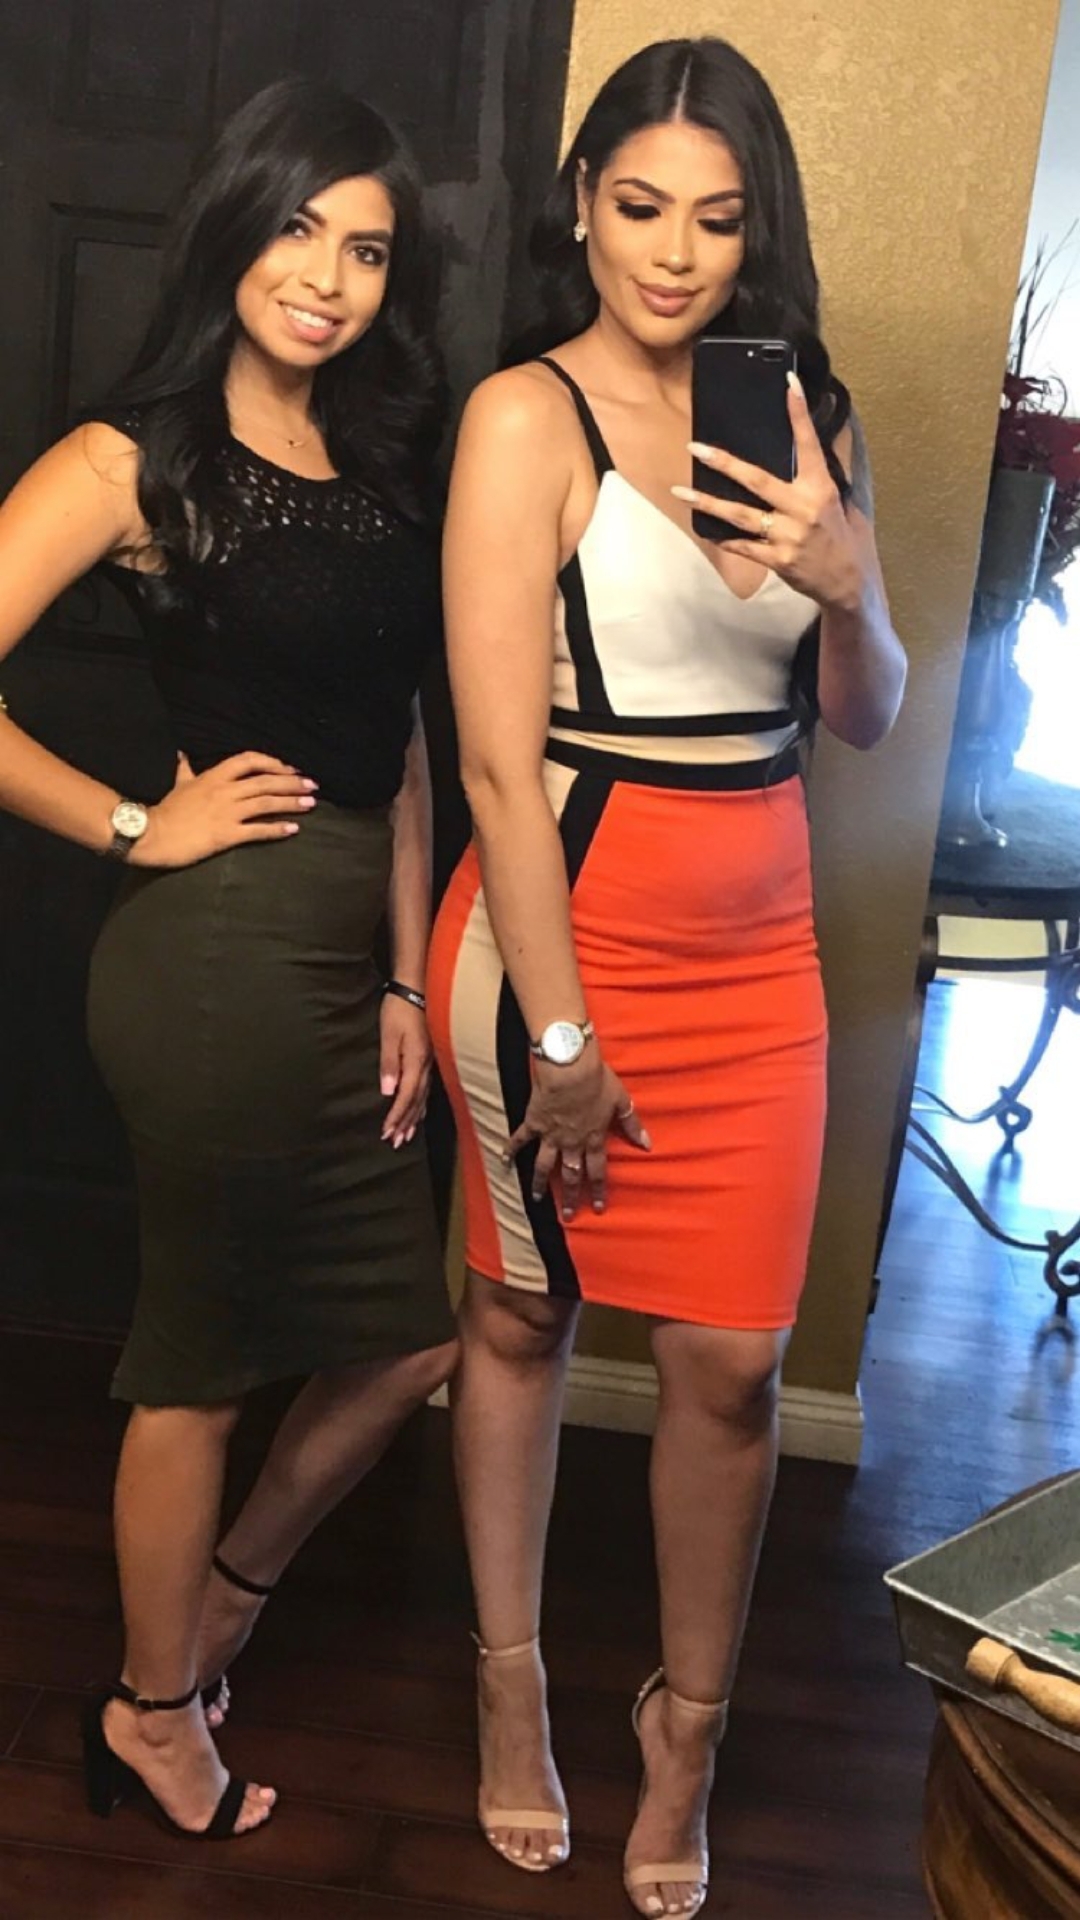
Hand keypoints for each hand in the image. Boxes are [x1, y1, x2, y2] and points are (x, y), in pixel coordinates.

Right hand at [130, 751, 317, 867]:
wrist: (151, 834)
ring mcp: (227, 812)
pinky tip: (293, 830)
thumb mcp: (178, 784)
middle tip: (312, 785)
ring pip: (266, 803)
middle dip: (291, 783)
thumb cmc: (166, 810)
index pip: (249, 760)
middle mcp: (224, 791)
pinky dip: (277, 829)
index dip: (272, 763)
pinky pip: (257, 831)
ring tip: (311, 804)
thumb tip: (182, 754)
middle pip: (265, 782)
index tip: (289, 769)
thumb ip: (186, 769)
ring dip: (291, 803)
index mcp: (214, 776)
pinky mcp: (227, 835)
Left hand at [380, 993, 431, 1147]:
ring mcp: (430, 1062)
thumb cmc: (398, 1009)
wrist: (416, 989)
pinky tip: (419, 1111)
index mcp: (415, 1061)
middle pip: (416, 1101)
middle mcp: (426, 1065)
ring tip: (407, 1135)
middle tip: (395, 1142)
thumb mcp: (389, 1035)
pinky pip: (427, 1088)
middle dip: (405, 1123)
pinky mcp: (429, 1057)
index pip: (406, 1096)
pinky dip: (421, 1104)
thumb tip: (388, 1092)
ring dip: (414, 1118)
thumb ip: (389, 1064)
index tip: (386, 1132)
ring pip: (423, 1097)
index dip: (396, 1116)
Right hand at [503, 1052, 650, 1218]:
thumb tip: (647, 1145)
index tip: (597, 1208)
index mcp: (593, 1139)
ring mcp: (550, 1135)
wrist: (569, 1067)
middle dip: (569, 1196)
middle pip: (571, 1175)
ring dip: (540, 1183)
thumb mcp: (621, 1101)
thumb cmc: (597, 1081)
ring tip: (536, 1198)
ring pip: (544, 1165)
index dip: (597, 1191)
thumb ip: (632, 1125)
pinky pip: (520, 1139)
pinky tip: (504, 1162)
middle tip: (567, 1216)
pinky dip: (511, 1150)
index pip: (597, 1172)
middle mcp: (571, 1142)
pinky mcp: (534, 1122)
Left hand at [678, 374, 865, 614]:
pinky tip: (704, 528)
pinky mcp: (777, 560)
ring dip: (708, 502)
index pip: (809, 445)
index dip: (799, 414)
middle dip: (724, 463)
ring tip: (680, 491)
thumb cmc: (845, 537)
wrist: (849, 583)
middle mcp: (803, 510)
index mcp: (821, 489)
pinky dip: (723, 538)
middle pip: (757, 481)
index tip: (788, 384)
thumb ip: (821, 477)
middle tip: (696, 448)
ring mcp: (788, 537)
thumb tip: (811, 446)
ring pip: (740, 515)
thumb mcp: (841, 502)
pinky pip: (743, 546)